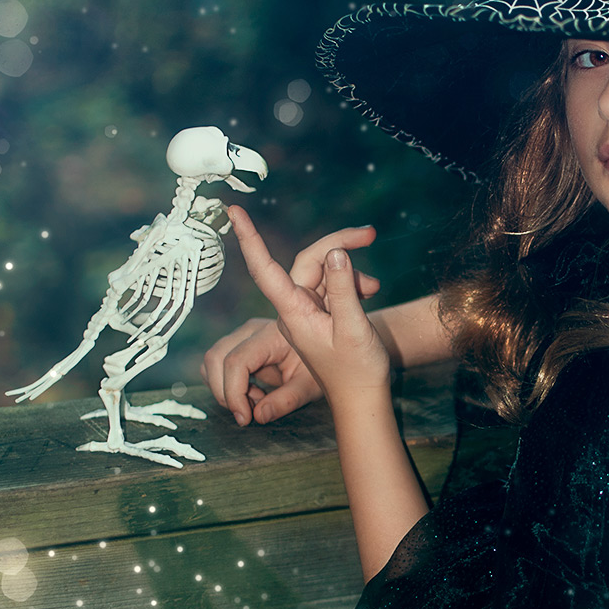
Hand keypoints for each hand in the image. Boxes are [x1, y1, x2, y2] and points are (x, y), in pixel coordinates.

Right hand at [201, 318, 313, 424]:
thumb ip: (286, 401)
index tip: (244, 418)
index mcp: (272, 336)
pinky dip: (225, 384)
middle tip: (248, 413)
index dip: (233, 393)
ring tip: (254, 400)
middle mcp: (251, 330)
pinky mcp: (237, 344)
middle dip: (224, 392)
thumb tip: (258, 416)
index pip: (237, 361)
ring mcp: (242, 335)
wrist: (323, 350)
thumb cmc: (320, 366)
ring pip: (211, 360)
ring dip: (223, 388)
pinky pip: (216, 364)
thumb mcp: (310, 386)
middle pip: (216, 357)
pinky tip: (251, 393)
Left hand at [227, 207, 391, 412]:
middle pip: (310, 260)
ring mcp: (306, 310)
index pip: (266, 270)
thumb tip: (335, 253)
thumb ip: (343, 290)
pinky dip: (351, 284)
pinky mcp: (318, 312)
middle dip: (340, 244)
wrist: (362, 397)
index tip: (234, 212)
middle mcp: (295, 308)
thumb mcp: (353, 328)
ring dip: (351, 273)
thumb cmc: (357, 370)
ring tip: (375, 289)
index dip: (250, 239)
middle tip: (371, 234)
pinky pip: (332, 285)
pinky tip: (370, 293)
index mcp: (294, 313)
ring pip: (324, 271)